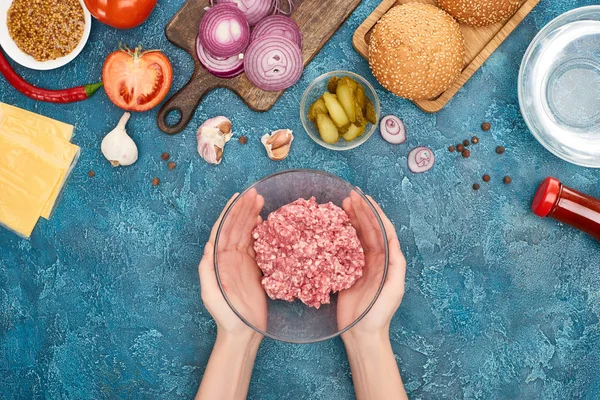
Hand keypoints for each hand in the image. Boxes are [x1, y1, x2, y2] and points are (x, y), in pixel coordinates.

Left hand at [198, 189, 266, 342]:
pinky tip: (265, 220)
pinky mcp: (254, 268)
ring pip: (246, 232)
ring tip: (261, 200)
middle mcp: (228, 257)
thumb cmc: (225, 316)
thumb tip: (208, 246)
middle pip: (236, 226)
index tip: (238, 197)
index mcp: (217, 260)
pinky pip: (257, 244)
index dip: (230, 212)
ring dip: (252, 216)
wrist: (242, 332)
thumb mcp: (210, 294)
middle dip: (244, 209)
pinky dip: (260, 231)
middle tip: (256, 193)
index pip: (223, 229)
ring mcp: (241, 261)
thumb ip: (207, 271)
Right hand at [338, 190, 406, 341]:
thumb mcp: (394, 290)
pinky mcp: (345, 271)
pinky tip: (332, 226)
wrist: (362, 334)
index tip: (365, 198)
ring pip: (356, 236)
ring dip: (351, 219)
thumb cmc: (379, 314)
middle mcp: (375, 259)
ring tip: (341, 205)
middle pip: (368, 229)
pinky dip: (339, 235)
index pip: (382, 230)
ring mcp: (359, 264)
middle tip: (349, 196)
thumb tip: (394, 242)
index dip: (375, 213)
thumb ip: (396, 266)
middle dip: (360, 211)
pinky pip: (343, 248)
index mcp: (387, 260)